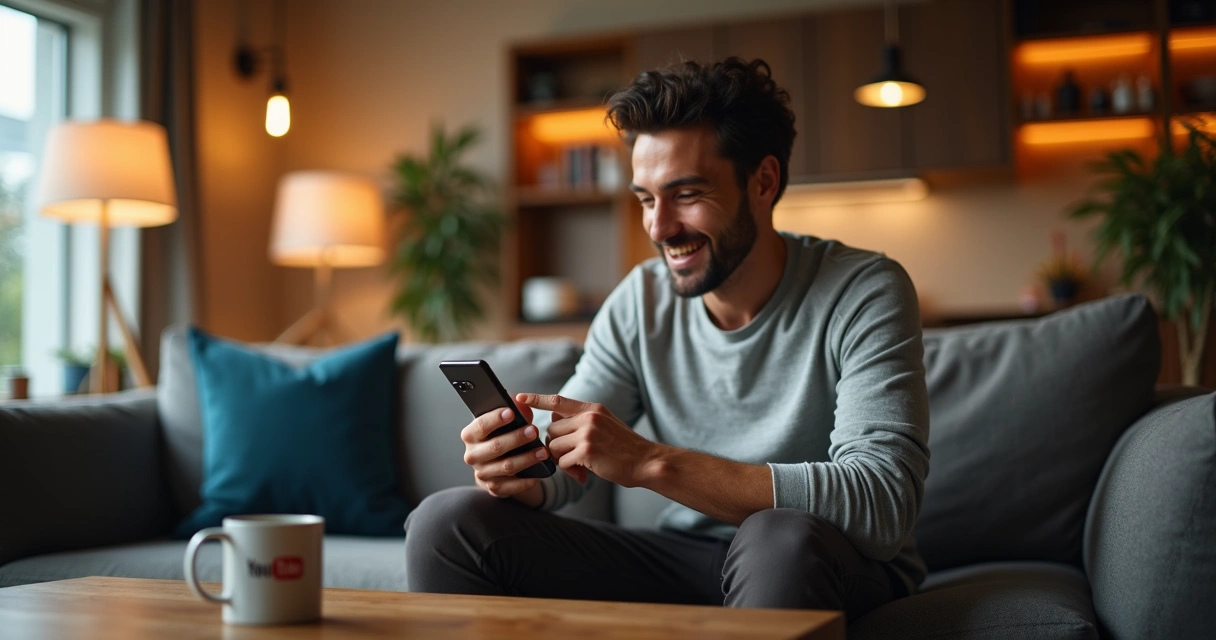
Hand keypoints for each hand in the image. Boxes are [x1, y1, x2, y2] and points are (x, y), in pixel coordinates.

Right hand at [460, 403, 549, 497]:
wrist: (495, 463)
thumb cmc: (500, 436)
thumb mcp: (502, 422)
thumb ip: (511, 410)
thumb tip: (521, 401)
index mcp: (471, 435)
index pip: (481, 426)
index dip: (495, 418)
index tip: (511, 412)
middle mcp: (473, 455)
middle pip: (495, 447)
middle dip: (516, 438)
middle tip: (534, 431)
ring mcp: (482, 473)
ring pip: (506, 466)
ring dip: (527, 459)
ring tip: (543, 452)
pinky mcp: (493, 488)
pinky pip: (510, 486)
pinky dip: (525, 481)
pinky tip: (538, 475)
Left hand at [516, 393, 659, 487]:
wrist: (645, 462)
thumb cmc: (624, 448)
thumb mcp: (605, 425)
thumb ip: (581, 421)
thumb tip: (553, 422)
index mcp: (592, 409)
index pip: (558, 401)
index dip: (536, 399)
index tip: (519, 397)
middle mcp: (588, 417)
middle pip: (551, 429)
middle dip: (555, 445)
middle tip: (570, 457)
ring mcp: (587, 433)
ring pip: (554, 446)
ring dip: (561, 458)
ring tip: (579, 465)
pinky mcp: (587, 451)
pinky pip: (562, 462)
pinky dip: (570, 470)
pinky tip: (584, 472)